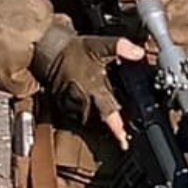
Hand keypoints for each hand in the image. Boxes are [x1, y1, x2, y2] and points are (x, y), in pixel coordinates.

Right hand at [41, 36, 144, 150]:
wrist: (48, 52)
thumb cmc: (74, 50)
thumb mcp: (99, 45)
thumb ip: (120, 47)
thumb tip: (140, 53)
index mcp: (92, 89)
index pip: (107, 113)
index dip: (117, 128)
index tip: (124, 141)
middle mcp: (81, 101)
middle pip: (100, 121)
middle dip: (113, 126)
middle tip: (127, 132)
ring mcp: (71, 105)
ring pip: (90, 120)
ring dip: (101, 120)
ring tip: (117, 123)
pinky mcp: (64, 105)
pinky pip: (79, 115)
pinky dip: (90, 114)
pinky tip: (98, 109)